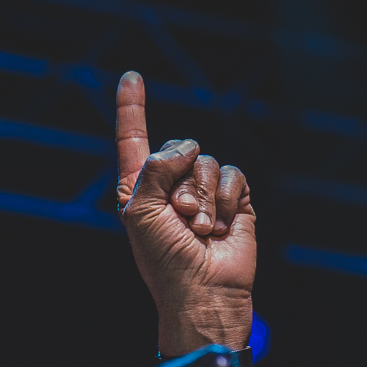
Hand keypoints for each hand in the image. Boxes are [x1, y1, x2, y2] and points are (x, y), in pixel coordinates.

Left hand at [115, 71, 255, 355]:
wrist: (203, 291)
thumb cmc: (164, 260)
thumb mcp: (142, 212)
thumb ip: (154, 169)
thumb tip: (186, 148)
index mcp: (140, 188)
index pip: (135, 139)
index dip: (133, 108)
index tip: (132, 76)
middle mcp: (171, 185)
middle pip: (182, 147)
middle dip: (183, 182)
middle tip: (181, 218)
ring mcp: (204, 192)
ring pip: (209, 162)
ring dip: (206, 198)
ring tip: (200, 230)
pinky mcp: (235, 200)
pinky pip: (235, 175)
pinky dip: (229, 200)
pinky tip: (223, 227)